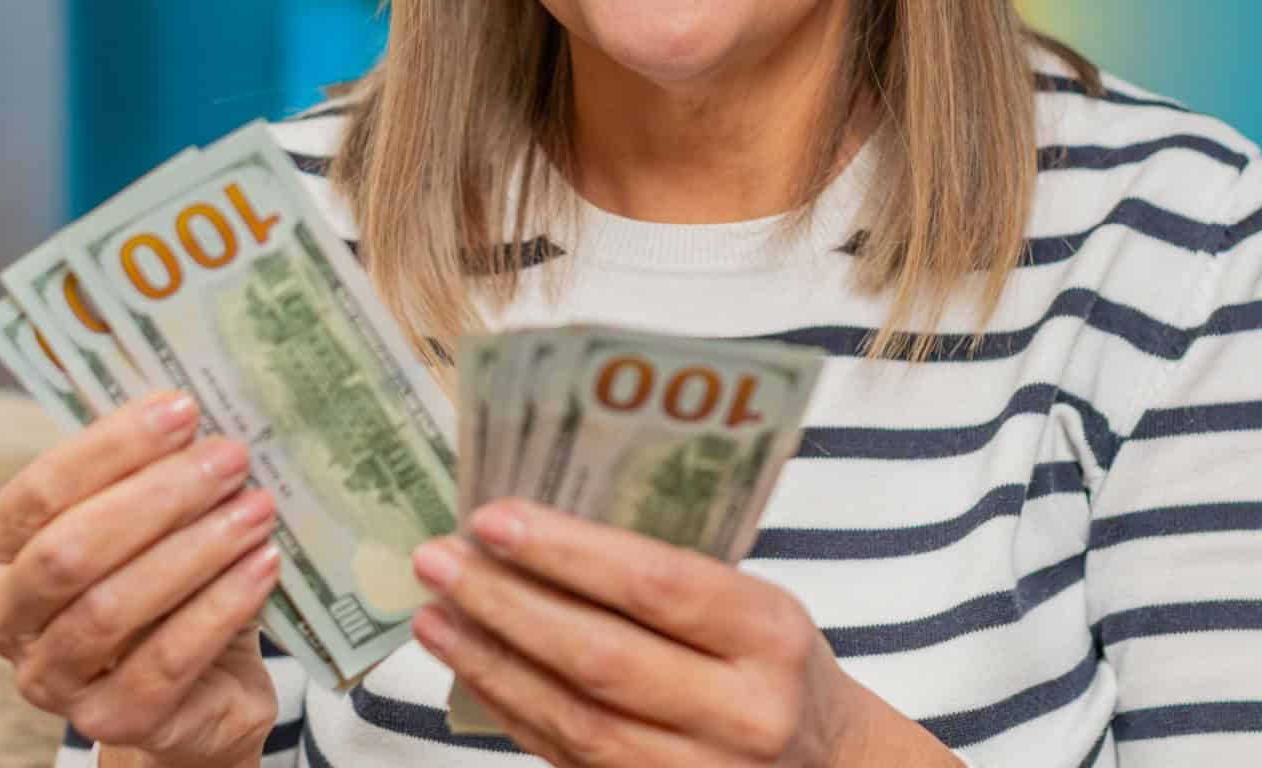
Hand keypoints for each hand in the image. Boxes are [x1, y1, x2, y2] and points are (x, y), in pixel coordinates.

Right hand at [0, 391, 286, 767]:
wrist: (199, 691)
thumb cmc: (167, 589)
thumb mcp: (149, 526)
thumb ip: (152, 473)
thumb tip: (197, 407)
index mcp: (3, 551)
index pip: (40, 491)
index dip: (110, 447)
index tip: (182, 408)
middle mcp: (10, 619)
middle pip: (70, 550)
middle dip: (157, 496)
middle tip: (230, 457)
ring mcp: (53, 680)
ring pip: (112, 608)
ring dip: (194, 550)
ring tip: (257, 509)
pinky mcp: (112, 722)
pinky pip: (166, 662)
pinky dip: (219, 607)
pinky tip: (264, 566)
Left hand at [409, 499, 944, 767]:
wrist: (826, 765)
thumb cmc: (772, 662)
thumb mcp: (752, 604)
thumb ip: (664, 578)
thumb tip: (534, 531)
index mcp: (770, 636)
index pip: (657, 586)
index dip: (568, 552)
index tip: (494, 518)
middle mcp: (742, 713)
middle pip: (601, 657)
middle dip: (507, 604)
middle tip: (440, 559)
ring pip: (573, 718)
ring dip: (490, 661)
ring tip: (435, 613)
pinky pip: (566, 756)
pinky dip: (511, 708)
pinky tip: (471, 667)